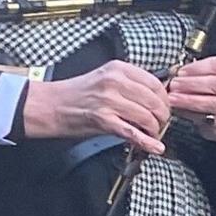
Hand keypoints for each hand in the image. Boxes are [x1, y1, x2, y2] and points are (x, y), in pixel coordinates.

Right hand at [18, 61, 169, 155]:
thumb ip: (129, 85)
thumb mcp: (105, 79)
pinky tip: (154, 147)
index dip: (165, 99)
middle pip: (154, 100)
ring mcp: (108, 100)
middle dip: (163, 116)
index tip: (165, 108)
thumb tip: (155, 99)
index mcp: (118, 69)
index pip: (155, 83)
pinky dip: (146, 142)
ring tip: (153, 135)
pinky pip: (132, 132)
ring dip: (155, 130)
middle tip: (162, 124)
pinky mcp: (102, 119)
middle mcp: (114, 81)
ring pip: (146, 116)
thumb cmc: (76, 94)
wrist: (50, 105)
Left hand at [164, 55, 215, 143]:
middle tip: (174, 84)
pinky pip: (207, 117)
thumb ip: (192, 73)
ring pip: (210, 102)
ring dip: (188, 100)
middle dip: (190, 84)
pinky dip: (190, 113)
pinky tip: (179, 110)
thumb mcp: (206, 77)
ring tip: (173, 98)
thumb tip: (173, 74)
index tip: (180, 72)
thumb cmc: (212, 93)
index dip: (196, 68)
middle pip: (214, 83)